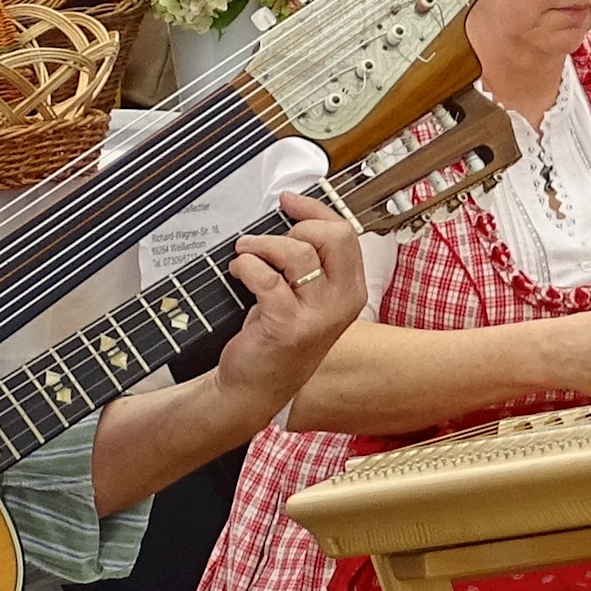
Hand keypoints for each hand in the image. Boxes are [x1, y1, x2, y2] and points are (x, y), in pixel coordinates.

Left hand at [207, 202, 366, 414]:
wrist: (254, 387)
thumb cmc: (277, 336)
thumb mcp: (307, 296)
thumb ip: (310, 260)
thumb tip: (290, 211)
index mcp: (352, 290)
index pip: (345, 232)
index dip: (314, 210)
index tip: (289, 202)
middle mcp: (343, 303)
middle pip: (333, 236)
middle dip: (294, 228)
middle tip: (269, 244)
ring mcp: (318, 316)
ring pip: (298, 253)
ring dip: (262, 244)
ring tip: (245, 252)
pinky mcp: (288, 326)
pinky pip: (267, 278)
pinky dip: (246, 266)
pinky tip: (238, 272)